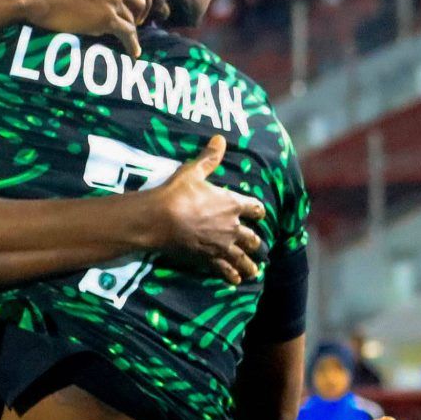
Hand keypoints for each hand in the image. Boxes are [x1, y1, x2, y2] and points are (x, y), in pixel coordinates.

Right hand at [24, 0, 157, 55]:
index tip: (140, 5)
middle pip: (141, 2)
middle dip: (141, 14)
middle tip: (134, 22)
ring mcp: (113, 2)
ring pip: (132, 19)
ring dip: (132, 30)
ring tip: (129, 38)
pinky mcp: (106, 19)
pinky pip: (126, 34)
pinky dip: (132, 44)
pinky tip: (134, 52)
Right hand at [133, 137, 266, 283]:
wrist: (160, 218)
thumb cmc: (177, 193)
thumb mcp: (194, 171)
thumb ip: (209, 158)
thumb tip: (219, 137)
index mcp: (232, 203)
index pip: (254, 208)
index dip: (257, 210)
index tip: (259, 213)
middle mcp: (232, 226)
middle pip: (251, 237)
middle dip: (255, 242)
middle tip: (257, 246)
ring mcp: (221, 245)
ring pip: (241, 257)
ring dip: (249, 264)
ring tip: (254, 271)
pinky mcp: (208, 258)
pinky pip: (224, 269)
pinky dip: (231, 276)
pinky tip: (236, 282)